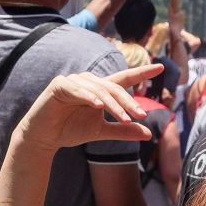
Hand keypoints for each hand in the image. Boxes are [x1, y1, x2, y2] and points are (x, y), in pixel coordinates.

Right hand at [15, 65, 160, 151]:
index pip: (124, 79)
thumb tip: (148, 133)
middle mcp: (88, 81)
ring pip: (99, 90)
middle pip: (114, 87)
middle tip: (141, 115)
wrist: (44, 137)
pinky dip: (88, 97)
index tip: (161, 68)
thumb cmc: (70, 130)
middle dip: (128, 102)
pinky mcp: (59, 85)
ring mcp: (73, 81)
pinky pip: (77, 89)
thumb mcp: (100, 131)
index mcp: (100, 89)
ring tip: (124, 119)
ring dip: (113, 104)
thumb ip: (123, 130)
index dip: (141, 72)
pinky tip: (98, 106)